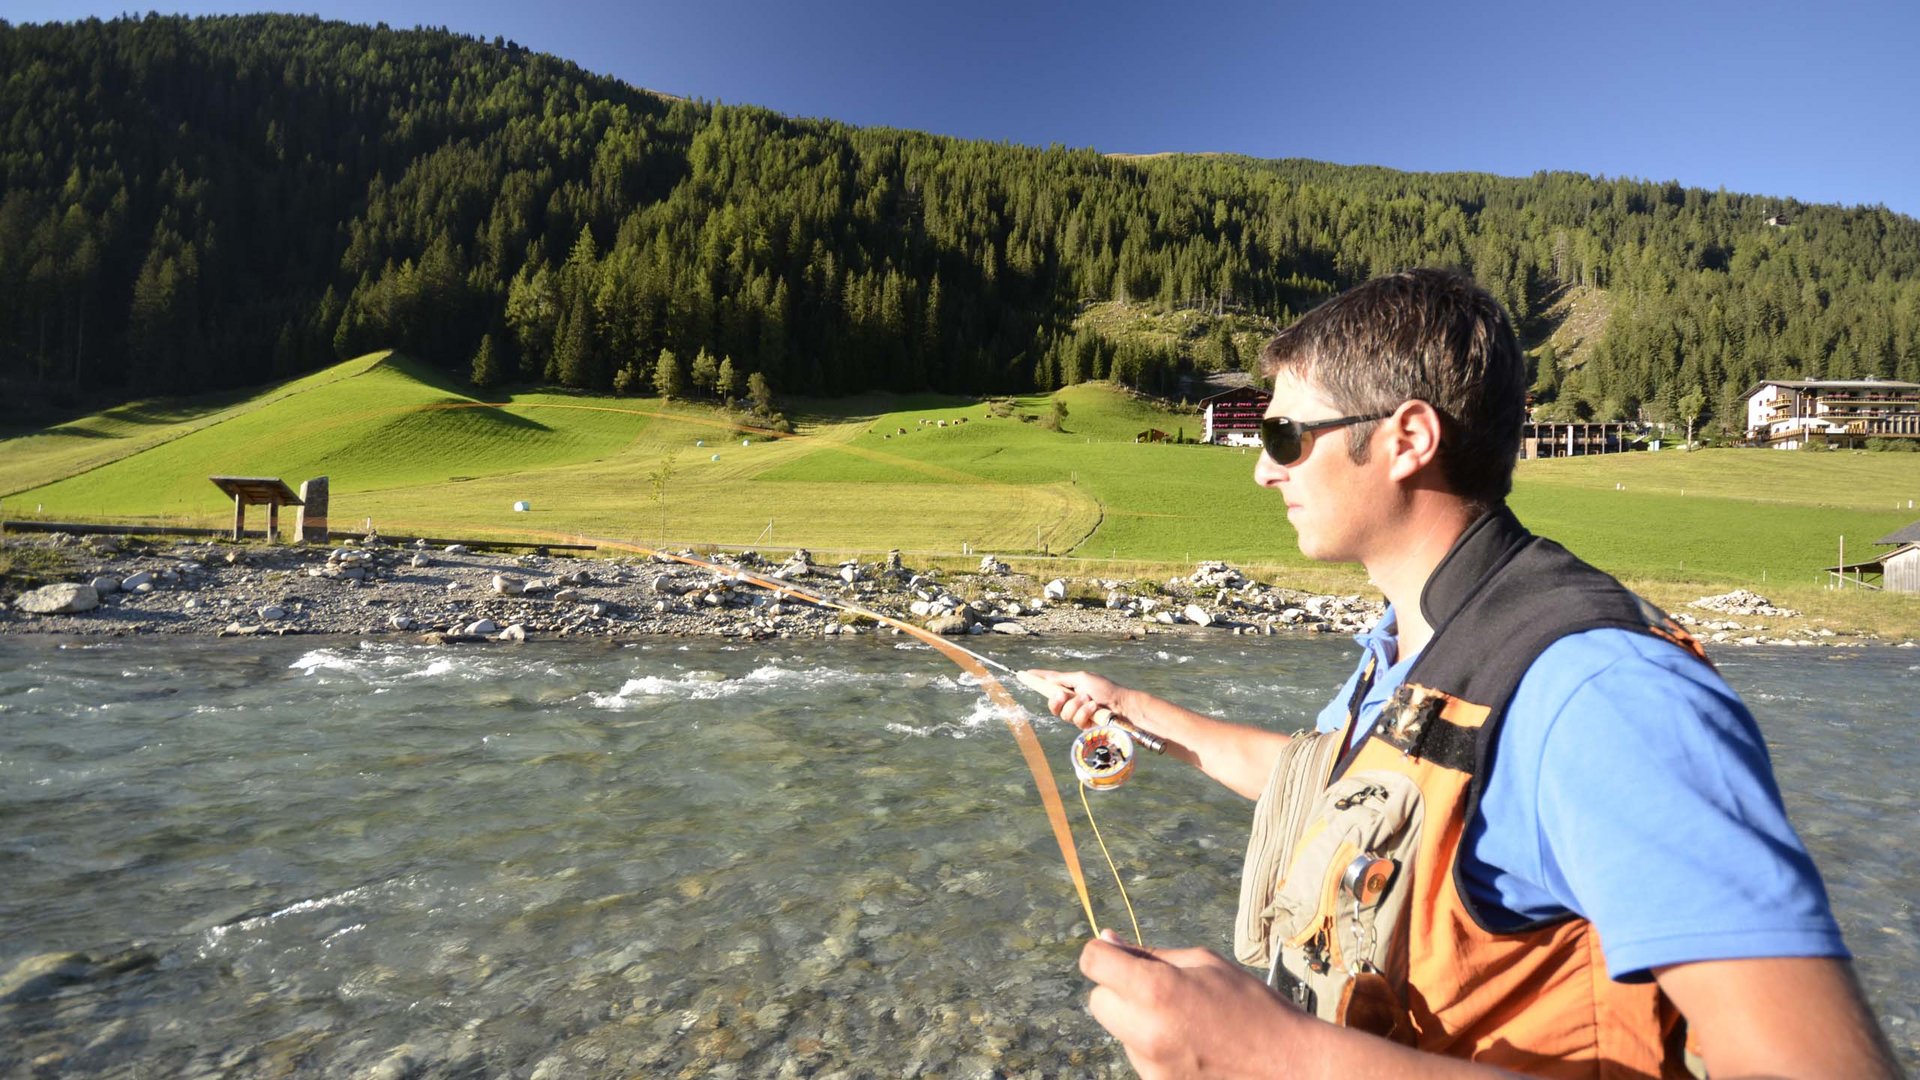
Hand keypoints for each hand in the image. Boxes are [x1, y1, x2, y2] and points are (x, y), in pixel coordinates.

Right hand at [1022, 668, 1123, 729]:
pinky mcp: (1084, 725)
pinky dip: (1085, 712)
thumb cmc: (1105, 689)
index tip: (1023, 674)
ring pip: (1063, 714)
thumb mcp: (1082, 678)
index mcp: (1070, 686)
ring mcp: (1077, 714)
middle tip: (1064, 694)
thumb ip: (1063, 679)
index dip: (1037, 679)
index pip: (1050, 682)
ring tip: (1089, 700)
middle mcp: (1071, 701)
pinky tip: (1094, 707)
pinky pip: (1076, 721)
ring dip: (1076, 705)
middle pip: (1052, 704)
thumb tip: (1047, 677)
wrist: (1122, 705)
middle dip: (1057, 700)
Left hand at [1081, 930, 1308, 1078]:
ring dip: (1137, 1020)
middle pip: (1097, 1001)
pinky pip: (1139, 1056)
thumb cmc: (1251, 1004)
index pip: (1093, 963)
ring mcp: (1150, 1066)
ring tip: (1184, 1020)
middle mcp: (1145, 1031)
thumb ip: (1149, 954)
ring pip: (1119, 1031)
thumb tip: (1107, 939)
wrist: (1289, 1065)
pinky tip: (1189, 1044)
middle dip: (1117, 989)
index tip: (1116, 955)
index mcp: (1156, 990)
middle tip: (1155, 988)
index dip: (1102, 953)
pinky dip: (1153, 1046)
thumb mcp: (1204, 963)